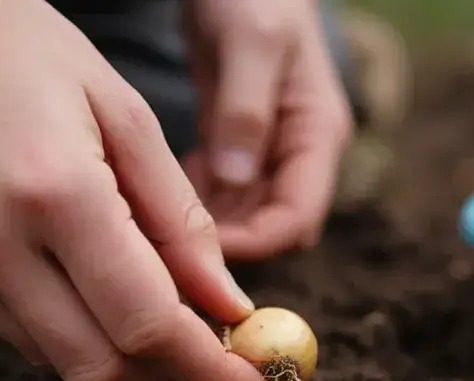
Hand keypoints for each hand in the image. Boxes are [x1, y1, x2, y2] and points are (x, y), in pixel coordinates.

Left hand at [183, 0, 353, 261]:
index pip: (298, 218)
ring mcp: (267, 150)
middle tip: (166, 239)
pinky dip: (194, 197)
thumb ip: (244, 110)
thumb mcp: (251, 42)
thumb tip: (235, 180)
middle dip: (227, 241)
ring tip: (157, 211)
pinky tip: (159, 180)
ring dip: (205, 223)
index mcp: (317, 135)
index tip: (202, 246)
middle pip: (270, 227)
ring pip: (242, 215)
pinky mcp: (236, 143)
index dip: (255, 242)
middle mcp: (298, 152)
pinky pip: (220, 192)